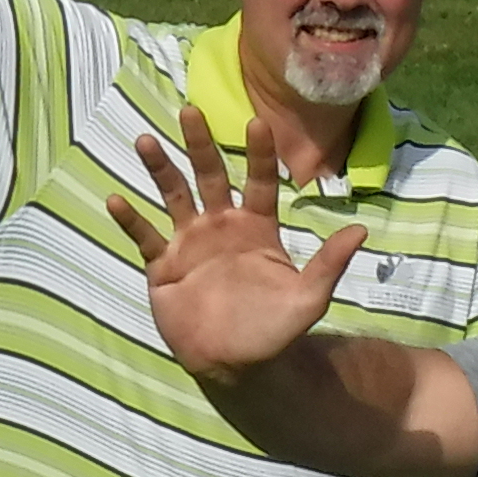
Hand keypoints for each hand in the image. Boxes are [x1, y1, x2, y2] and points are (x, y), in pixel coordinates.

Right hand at [107, 101, 370, 378]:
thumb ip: (329, 264)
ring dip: (159, 169)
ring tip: (145, 141)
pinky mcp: (163, 267)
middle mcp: (221, 226)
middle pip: (209, 176)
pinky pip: (145, 237)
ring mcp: (189, 244)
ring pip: (173, 196)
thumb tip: (362, 230)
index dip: (258, 153)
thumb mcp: (308, 299)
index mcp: (257, 228)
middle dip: (199, 144)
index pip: (257, 182)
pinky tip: (115, 199)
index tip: (256, 121)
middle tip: (190, 110)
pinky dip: (130, 220)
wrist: (238, 366)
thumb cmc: (275, 331)